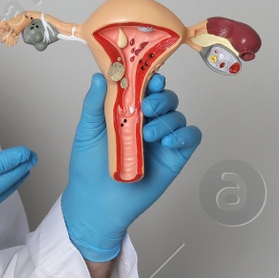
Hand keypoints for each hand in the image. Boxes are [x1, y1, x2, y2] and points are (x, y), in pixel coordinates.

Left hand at [60, 72, 201, 262]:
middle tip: (148, 107)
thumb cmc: (88, 166)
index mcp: (128, 110)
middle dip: (161, 98)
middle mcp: (148, 121)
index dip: (150, 78)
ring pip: (178, 116)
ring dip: (167, 120)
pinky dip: (184, 136)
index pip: (145, 87)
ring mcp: (162, 139)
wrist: (96, 203)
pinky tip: (167, 143)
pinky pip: (191, 138)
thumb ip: (94, 102)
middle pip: (166, 98)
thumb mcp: (87, 130)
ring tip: (148, 135)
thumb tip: (99, 75)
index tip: (148, 77)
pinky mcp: (175, 157)